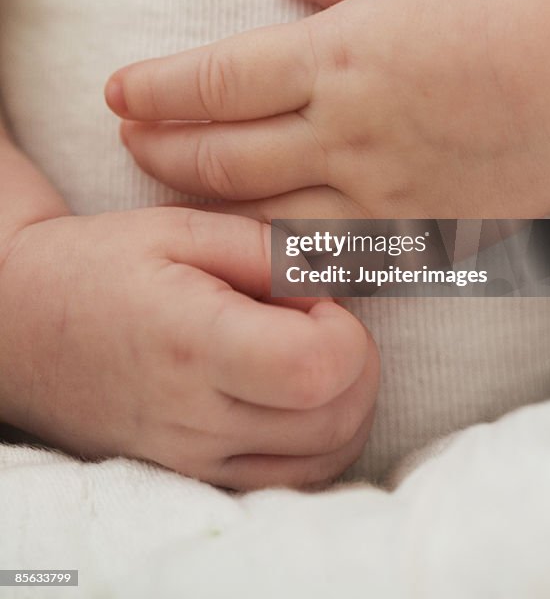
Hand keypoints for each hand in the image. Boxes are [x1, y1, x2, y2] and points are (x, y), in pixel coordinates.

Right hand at [0, 144, 377, 488]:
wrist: (22, 326)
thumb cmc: (101, 265)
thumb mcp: (180, 228)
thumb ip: (268, 250)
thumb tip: (338, 278)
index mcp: (193, 342)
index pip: (317, 370)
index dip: (345, 331)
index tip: (317, 299)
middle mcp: (196, 417)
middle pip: (336, 418)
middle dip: (357, 362)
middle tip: (317, 317)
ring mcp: (194, 460)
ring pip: (325, 458)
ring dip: (345, 402)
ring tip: (306, 350)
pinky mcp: (193, 478)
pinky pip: (290, 479)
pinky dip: (318, 437)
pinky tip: (294, 391)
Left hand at [106, 0, 549, 218]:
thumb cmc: (498, 18)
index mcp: (338, 57)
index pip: (216, 81)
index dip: (155, 90)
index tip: (117, 91)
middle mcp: (344, 129)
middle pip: (220, 157)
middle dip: (159, 151)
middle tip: (129, 140)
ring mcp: (373, 189)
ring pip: (258, 212)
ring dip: (200, 200)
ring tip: (172, 181)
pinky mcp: (403, 229)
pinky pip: (320, 248)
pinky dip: (271, 240)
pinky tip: (247, 230)